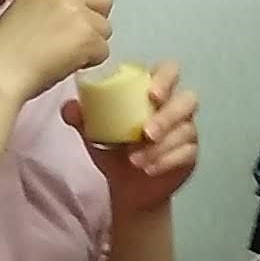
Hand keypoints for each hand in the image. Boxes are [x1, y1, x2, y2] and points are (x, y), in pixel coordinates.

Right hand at [0, 0, 113, 99]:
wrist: (1, 70)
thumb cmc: (6, 48)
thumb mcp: (24, 7)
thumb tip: (74, 2)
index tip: (77, 16)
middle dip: (95, 19)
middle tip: (76, 37)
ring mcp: (78, 13)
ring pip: (105, 28)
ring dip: (92, 43)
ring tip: (67, 54)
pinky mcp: (88, 37)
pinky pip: (104, 51)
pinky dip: (90, 62)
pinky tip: (68, 65)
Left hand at [74, 56, 200, 216]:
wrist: (128, 188)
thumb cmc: (115, 151)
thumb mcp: (95, 135)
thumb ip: (83, 120)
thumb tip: (69, 107)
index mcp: (155, 92)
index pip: (169, 72)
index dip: (165, 79)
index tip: (151, 94)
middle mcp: (176, 107)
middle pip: (188, 100)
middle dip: (168, 115)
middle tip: (146, 133)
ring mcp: (187, 131)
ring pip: (185, 130)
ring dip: (162, 145)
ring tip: (136, 160)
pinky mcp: (190, 154)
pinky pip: (186, 153)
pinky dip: (166, 161)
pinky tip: (148, 168)